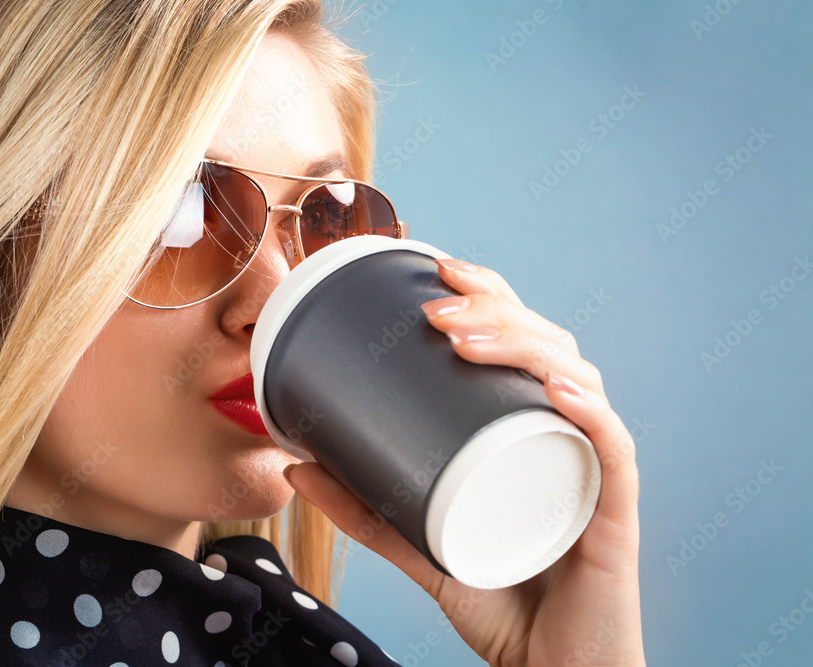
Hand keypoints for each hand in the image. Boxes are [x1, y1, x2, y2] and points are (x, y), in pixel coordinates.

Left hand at [282, 257, 645, 666]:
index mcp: (528, 428)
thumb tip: (296, 462)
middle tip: (436, 306)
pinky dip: (589, 413)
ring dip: (523, 346)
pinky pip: (613, 451)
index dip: (487, 296)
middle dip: (494, 310)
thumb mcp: (418, 541)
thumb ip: (363, 507)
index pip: (519, 342)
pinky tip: (558, 388)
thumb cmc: (499, 596)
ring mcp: (591, 468)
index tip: (434, 270)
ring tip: (464, 337)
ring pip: (578, 381)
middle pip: (547, 346)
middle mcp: (566, 434)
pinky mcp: (612, 514)